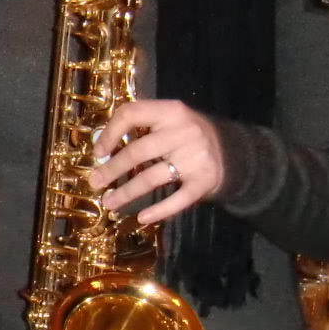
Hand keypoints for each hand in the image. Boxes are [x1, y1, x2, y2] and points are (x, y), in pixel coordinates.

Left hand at [87, 99, 225, 225]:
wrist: (233, 152)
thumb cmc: (188, 136)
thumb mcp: (169, 120)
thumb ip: (142, 127)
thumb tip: (101, 147)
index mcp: (170, 111)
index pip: (131, 114)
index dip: (110, 133)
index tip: (98, 152)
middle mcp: (183, 132)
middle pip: (138, 151)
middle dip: (112, 169)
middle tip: (95, 182)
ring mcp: (195, 157)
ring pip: (152, 177)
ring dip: (126, 193)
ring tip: (109, 202)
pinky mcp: (204, 181)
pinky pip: (177, 199)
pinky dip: (159, 211)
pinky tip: (142, 218)